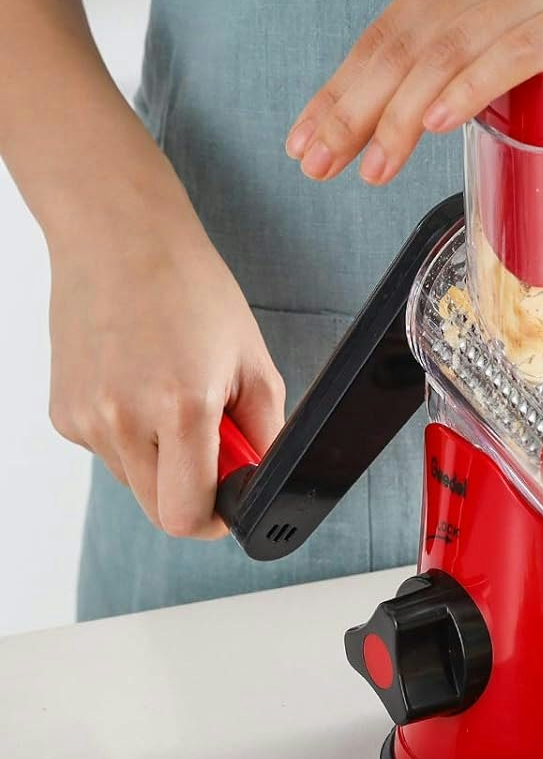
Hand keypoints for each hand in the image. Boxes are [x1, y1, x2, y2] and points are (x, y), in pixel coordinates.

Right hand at [48, 210, 285, 538]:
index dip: (215, 520)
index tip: (228, 506)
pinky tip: (141, 386)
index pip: (188, 516)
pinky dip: (133, 437)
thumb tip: (262, 484)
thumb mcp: (253, 364)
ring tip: (174, 399)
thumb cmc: (190, 291)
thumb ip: (265, 436)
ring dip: (163, 461)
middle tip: (212, 446)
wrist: (119, 238)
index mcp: (180, 409)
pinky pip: (110, 452)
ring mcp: (85, 418)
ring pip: (136, 482)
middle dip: (193, 492)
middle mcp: (123, 420)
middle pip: (160, 511)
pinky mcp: (62, 412)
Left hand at [285, 0, 542, 185]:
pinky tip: (432, 117)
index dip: (352, 78)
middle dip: (353, 101)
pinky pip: (524, 46)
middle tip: (312, 158)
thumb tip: (479, 78)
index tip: (315, 131)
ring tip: (363, 161)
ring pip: (456, 44)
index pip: (405, 20)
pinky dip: (471, 82)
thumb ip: (522, 21)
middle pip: (412, 34)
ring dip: (398, 107)